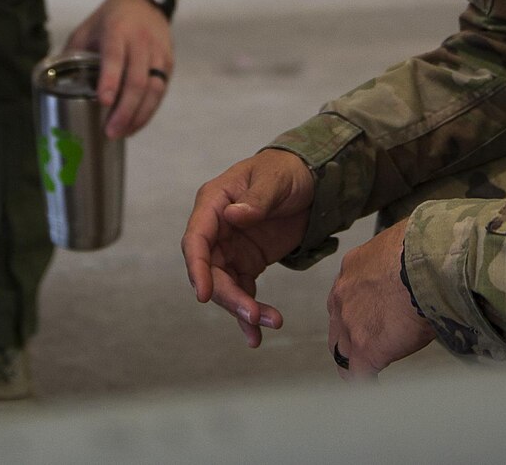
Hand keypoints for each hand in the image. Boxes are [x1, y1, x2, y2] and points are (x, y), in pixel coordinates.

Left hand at [63, 0, 173, 137]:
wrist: (144, 1)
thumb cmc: (109, 20)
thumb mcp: (86, 29)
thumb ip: (71, 55)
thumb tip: (50, 85)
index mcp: (116, 31)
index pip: (114, 57)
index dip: (110, 80)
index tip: (102, 101)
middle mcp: (140, 42)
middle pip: (137, 80)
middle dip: (124, 109)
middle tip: (110, 131)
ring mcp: (157, 53)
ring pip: (153, 89)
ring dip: (138, 115)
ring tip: (122, 133)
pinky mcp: (168, 64)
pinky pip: (160, 91)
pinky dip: (148, 111)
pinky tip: (134, 124)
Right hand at [181, 149, 314, 346]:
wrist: (309, 180)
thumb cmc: (286, 171)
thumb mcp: (274, 180)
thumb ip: (256, 200)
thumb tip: (233, 216)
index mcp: (213, 203)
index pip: (196, 239)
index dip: (197, 267)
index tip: (204, 294)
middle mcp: (216, 229)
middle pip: (211, 270)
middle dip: (228, 295)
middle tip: (252, 315)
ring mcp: (231, 248)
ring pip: (226, 286)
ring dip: (243, 309)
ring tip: (269, 323)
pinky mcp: (247, 262)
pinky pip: (243, 291)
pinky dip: (250, 312)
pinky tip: (257, 335)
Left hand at [327, 219, 433, 376]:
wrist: (425, 265)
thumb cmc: (423, 249)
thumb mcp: (401, 244)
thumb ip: (398, 258)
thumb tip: (417, 260)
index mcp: (353, 268)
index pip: (347, 296)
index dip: (359, 310)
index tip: (371, 318)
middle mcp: (343, 295)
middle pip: (338, 325)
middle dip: (350, 337)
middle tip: (368, 346)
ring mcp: (351, 324)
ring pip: (342, 352)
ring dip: (355, 361)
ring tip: (369, 372)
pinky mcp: (366, 349)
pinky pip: (358, 375)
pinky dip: (366, 382)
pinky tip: (376, 384)